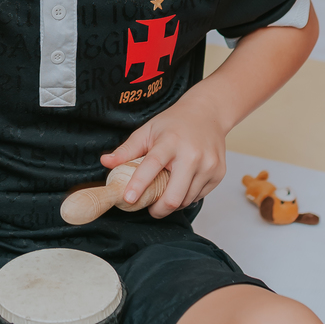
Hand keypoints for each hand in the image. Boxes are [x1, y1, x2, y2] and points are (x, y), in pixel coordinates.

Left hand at [103, 92, 226, 216]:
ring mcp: (209, 165)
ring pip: (186, 200)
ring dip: (173, 203)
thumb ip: (127, 149)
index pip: (152, 166)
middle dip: (158, 209)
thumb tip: (105, 162)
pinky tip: (182, 184)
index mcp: (171, 142)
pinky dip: (187, 196)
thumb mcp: (148, 131)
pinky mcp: (218, 173)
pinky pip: (199, 196)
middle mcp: (192, 154)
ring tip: (166, 192)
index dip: (139, 184)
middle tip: (150, 209)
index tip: (128, 199)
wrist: (209, 113)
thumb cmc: (174, 123)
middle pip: (174, 196)